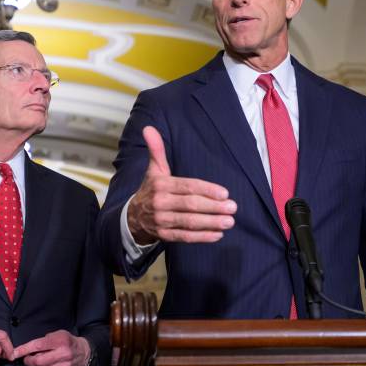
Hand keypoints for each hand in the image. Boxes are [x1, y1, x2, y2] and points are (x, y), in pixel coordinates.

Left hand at [15, 330, 90, 365]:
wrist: (83, 352)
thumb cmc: (66, 342)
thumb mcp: (56, 335)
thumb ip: (41, 341)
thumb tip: (23, 350)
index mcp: (60, 341)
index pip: (37, 346)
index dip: (24, 350)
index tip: (14, 353)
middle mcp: (64, 354)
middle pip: (38, 361)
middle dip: (29, 360)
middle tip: (29, 359)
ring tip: (41, 363)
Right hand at [126, 126, 235, 244]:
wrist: (132, 217)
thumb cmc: (151, 190)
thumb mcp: (154, 170)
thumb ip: (156, 150)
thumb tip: (148, 128)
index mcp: (161, 185)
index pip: (187, 187)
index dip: (206, 190)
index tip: (224, 193)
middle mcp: (160, 203)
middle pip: (190, 205)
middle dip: (213, 207)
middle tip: (233, 207)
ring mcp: (162, 221)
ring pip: (189, 222)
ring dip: (211, 223)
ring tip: (229, 221)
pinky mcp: (164, 236)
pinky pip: (185, 237)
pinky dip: (202, 237)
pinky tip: (217, 235)